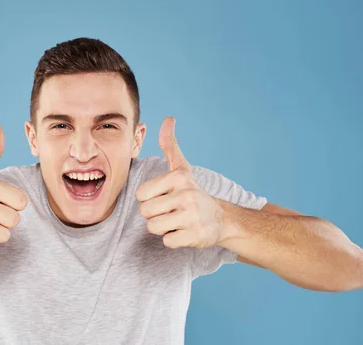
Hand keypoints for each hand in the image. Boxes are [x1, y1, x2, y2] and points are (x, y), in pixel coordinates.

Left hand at [136, 117, 224, 248]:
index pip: (141, 194)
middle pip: (145, 212)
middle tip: (170, 210)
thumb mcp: (182, 167)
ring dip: (162, 227)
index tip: (165, 196)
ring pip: (153, 227)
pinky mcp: (195, 235)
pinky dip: (173, 239)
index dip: (149, 198)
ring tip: (176, 220)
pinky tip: (184, 231)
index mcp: (178, 178)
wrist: (221, 219)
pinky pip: (167, 241)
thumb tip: (168, 119)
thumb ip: (170, 145)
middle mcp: (186, 195)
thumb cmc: (193, 191)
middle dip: (154, 214)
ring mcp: (192, 216)